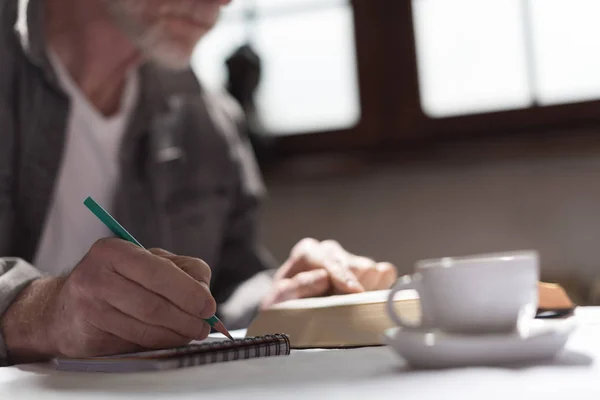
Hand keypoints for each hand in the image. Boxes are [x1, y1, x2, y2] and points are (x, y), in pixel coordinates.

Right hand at [1, 239, 215, 360]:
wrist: (61, 310)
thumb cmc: (114, 281)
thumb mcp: (145, 262)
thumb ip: (180, 271)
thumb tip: (205, 294)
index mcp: (114, 250)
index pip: (159, 272)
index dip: (189, 292)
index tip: (208, 306)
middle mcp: (96, 275)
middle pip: (154, 302)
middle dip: (187, 317)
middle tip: (205, 326)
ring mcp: (89, 306)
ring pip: (146, 325)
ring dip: (176, 333)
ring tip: (191, 333)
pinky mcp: (89, 333)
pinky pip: (134, 341)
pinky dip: (159, 342)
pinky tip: (169, 339)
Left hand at [261, 239, 397, 308]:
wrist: (293, 308)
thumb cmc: (286, 303)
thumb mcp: (280, 298)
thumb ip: (298, 286)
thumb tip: (323, 277)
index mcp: (309, 252)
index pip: (330, 261)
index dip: (342, 276)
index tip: (354, 291)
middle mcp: (331, 251)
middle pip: (355, 265)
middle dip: (354, 287)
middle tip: (348, 309)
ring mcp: (350, 259)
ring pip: (372, 270)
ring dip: (364, 289)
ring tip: (349, 306)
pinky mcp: (368, 271)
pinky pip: (385, 274)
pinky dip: (379, 287)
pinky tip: (367, 298)